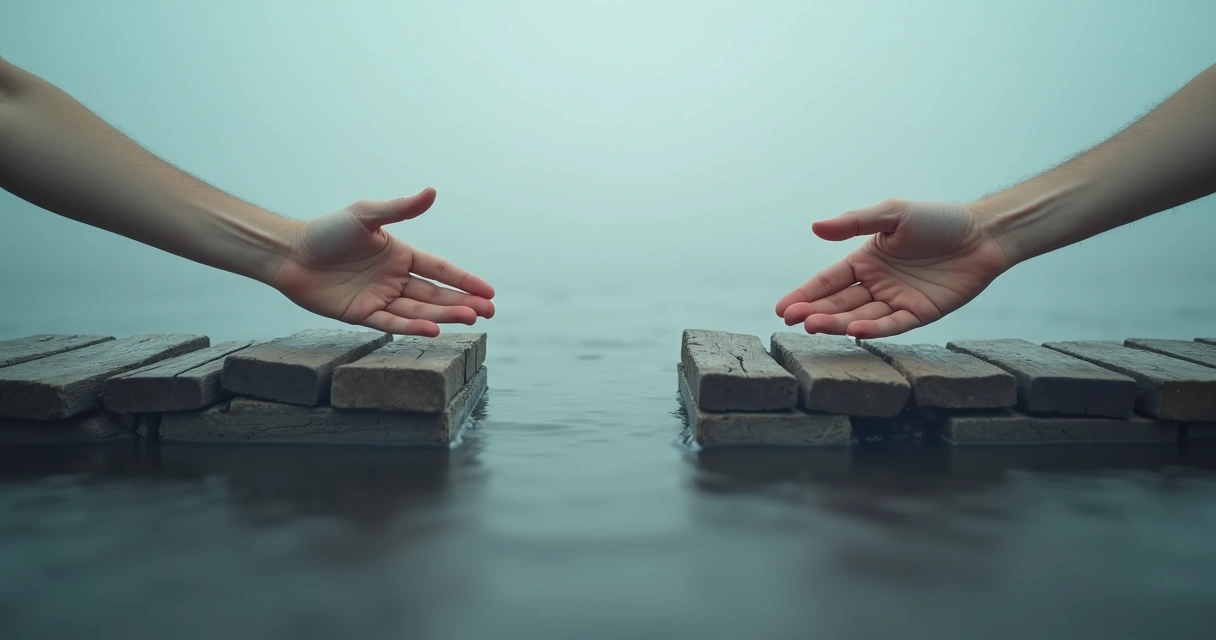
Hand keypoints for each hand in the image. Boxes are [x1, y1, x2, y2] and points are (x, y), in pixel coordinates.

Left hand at [270, 188, 494, 335]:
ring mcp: (379, 299)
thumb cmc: (326, 232)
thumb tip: (432, 192)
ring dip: (444, 315)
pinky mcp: (361, 316)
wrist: (290, 253)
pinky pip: (392, 324)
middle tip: (489, 312)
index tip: (489, 291)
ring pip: (419, 311)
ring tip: (471, 319)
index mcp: (399, 254)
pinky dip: (412, 327)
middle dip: (463, 303)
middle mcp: (394, 279)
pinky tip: (433, 329)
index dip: (464, 280)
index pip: (439, 269)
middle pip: (435, 294)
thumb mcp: (365, 215)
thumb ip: (399, 209)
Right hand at [775, 199, 1009, 338]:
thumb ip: (856, 222)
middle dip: (814, 312)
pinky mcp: (920, 315)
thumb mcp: (893, 214)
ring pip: (859, 317)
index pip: (828, 281)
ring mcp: (897, 302)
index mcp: (865, 261)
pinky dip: (873, 330)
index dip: (805, 294)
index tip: (782, 309)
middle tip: (792, 321)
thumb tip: (815, 227)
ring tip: (814, 326)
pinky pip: (893, 325)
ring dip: (836, 323)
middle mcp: (877, 285)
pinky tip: (854, 331)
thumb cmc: (938, 220)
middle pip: (839, 303)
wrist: (984, 234)